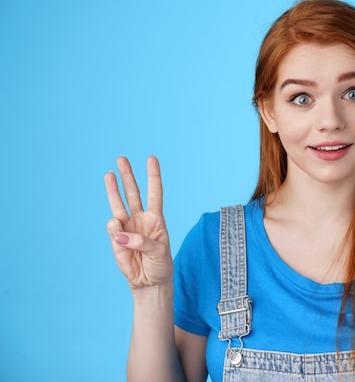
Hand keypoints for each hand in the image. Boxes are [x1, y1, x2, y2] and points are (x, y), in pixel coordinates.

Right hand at [104, 156, 172, 290]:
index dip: (153, 176)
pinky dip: (115, 231)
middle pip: (133, 193)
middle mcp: (141, 219)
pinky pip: (112, 228)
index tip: (151, 158)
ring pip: (118, 204)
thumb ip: (141, 242)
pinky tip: (120, 239)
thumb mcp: (159, 253)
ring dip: (113, 189)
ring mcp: (127, 227)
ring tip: (109, 174)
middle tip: (121, 158)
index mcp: (156, 219)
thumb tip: (119, 234)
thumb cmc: (160, 265)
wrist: (149, 282)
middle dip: (127, 176)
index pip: (155, 193)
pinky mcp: (116, 238)